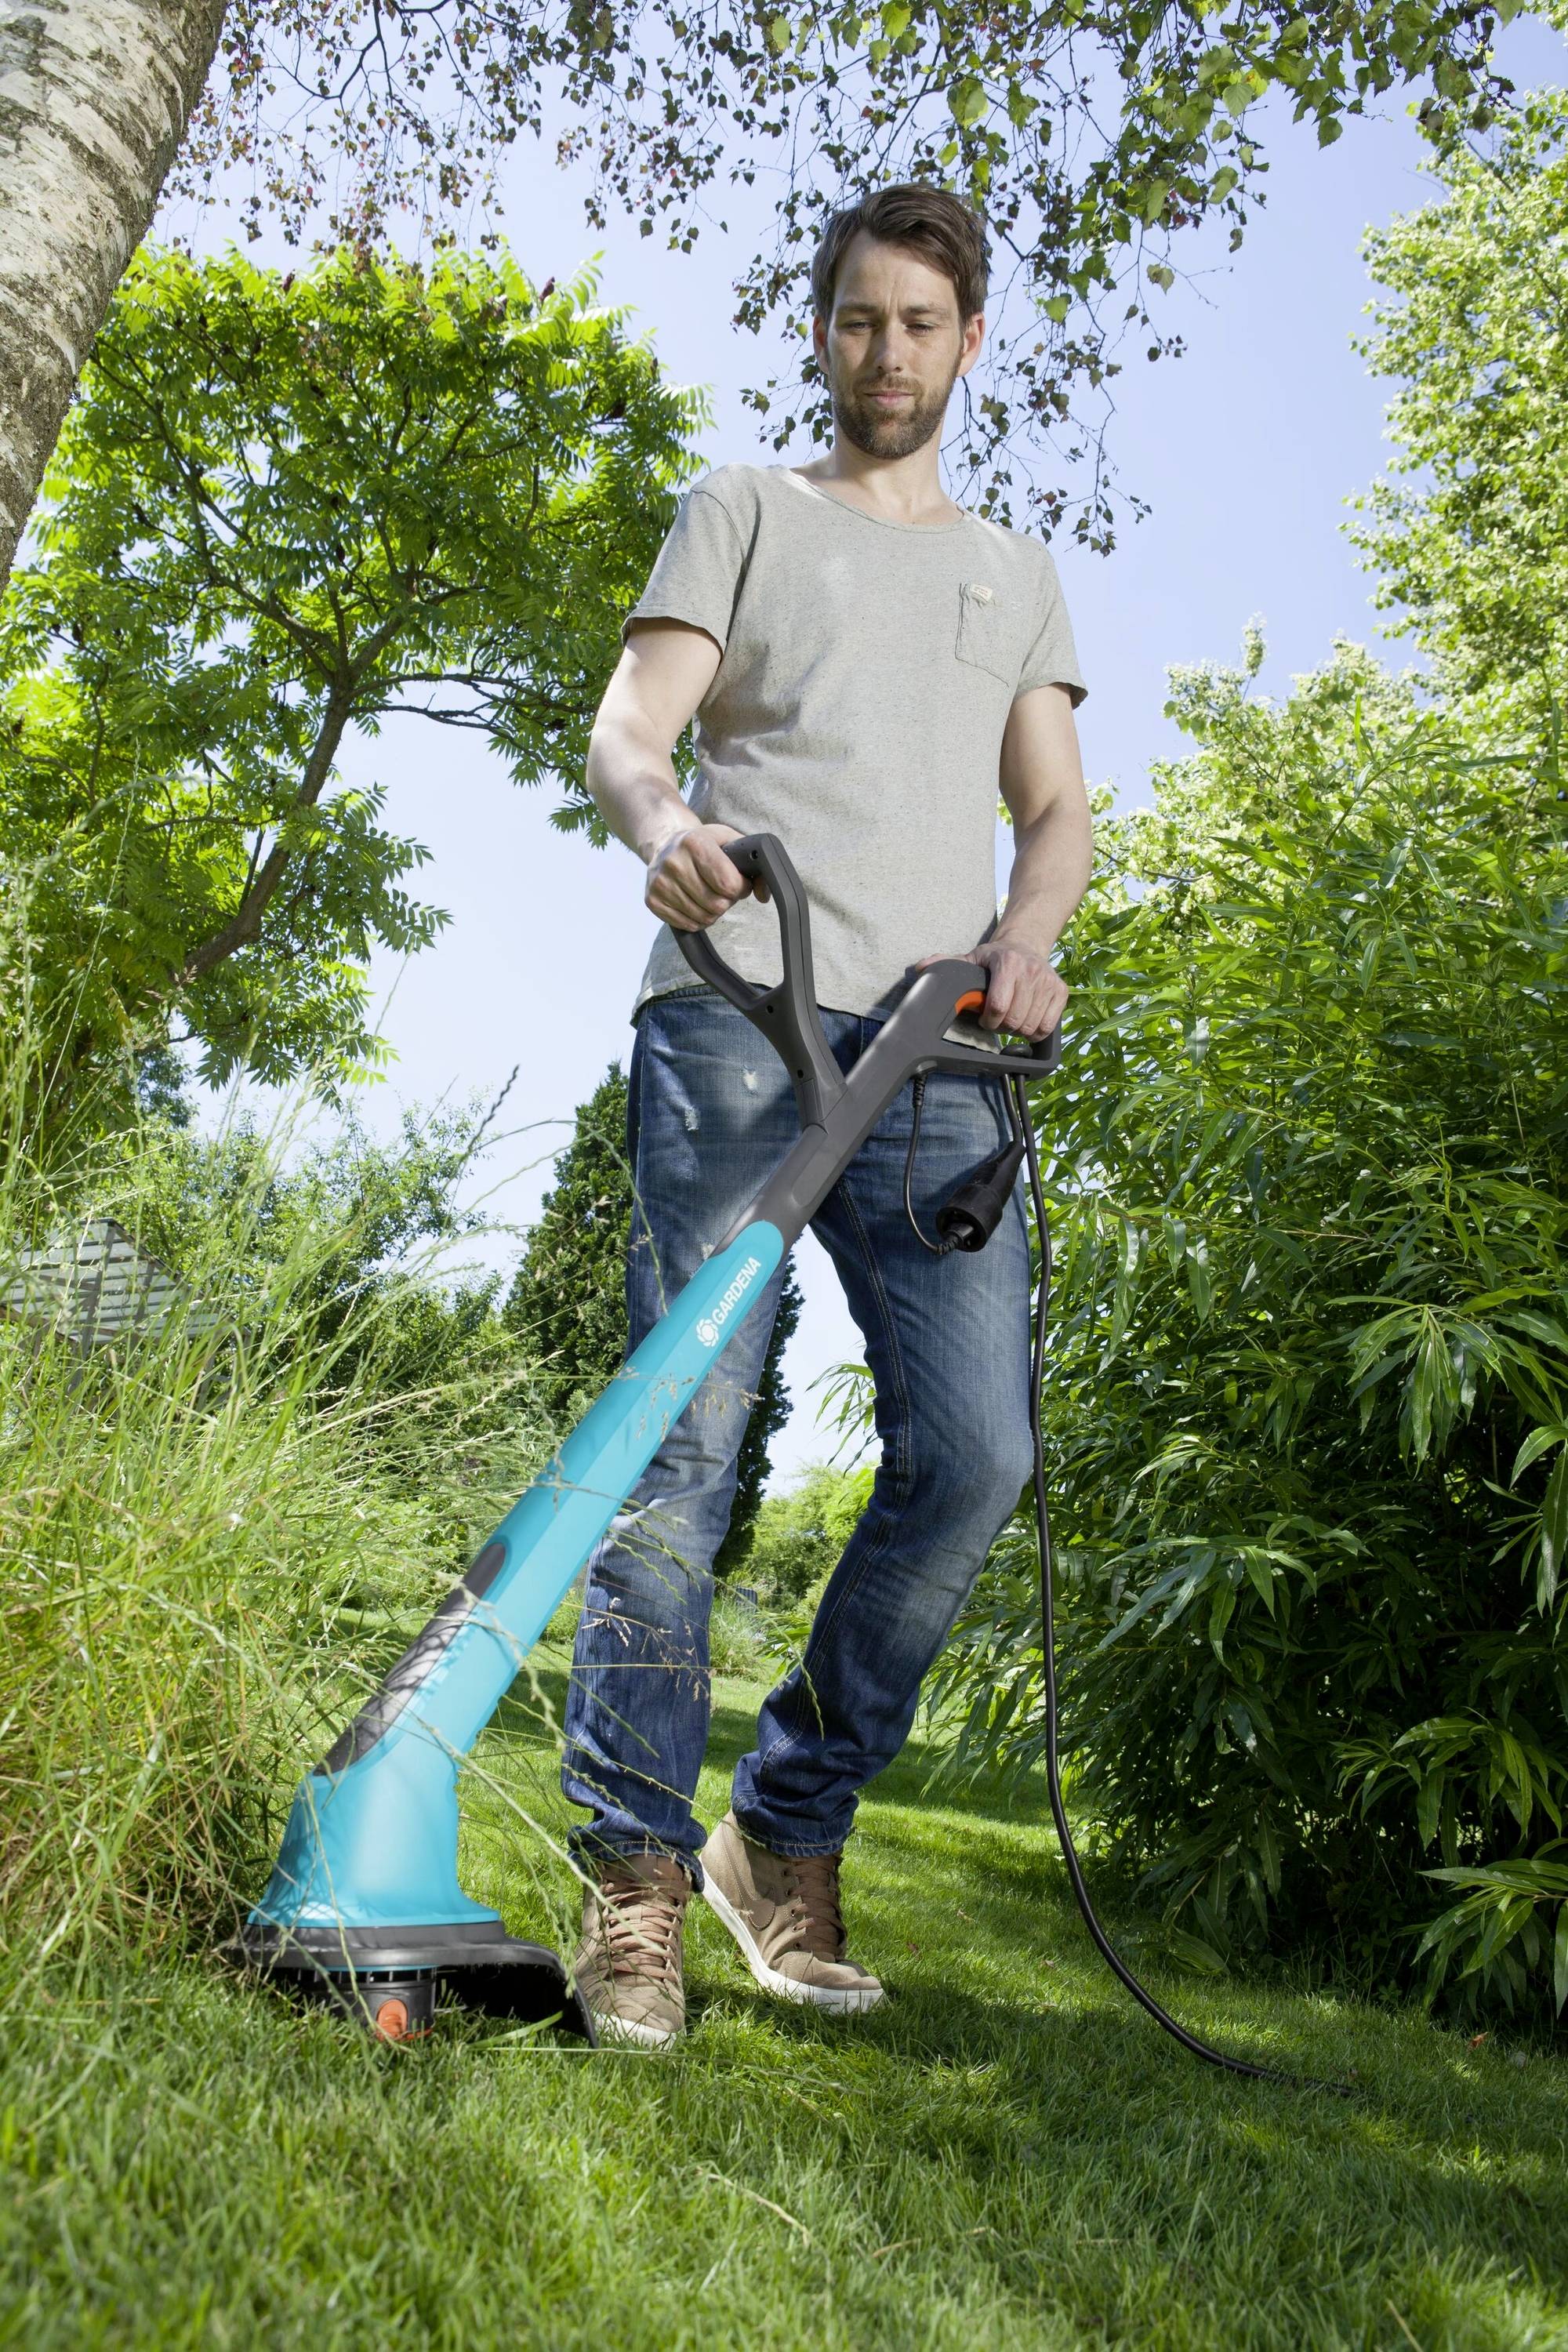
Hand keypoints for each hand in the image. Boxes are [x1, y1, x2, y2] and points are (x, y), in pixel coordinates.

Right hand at [645, 822, 767, 929]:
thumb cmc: (701, 843)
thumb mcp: (729, 841)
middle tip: (723, 889)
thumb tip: (764, 894)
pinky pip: (688, 925)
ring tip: (709, 894)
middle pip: (717, 904)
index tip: (739, 883)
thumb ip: (753, 864)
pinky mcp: (652, 901)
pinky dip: (698, 919)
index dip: (741, 888)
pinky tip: (696, 902)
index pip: (728, 883)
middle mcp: (673, 862)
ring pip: (703, 918)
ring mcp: (660, 884)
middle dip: (727, 900)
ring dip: (713, 911)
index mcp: (694, 843)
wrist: (664, 843)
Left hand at [918, 935, 1065, 1039]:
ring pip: (1031, 1026)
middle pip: (1014, 1020)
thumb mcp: (972, 958)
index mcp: (1007, 963)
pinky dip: (1036, 1031)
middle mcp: (1031, 971)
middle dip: (1002, 1026)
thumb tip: (920, 969)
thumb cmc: (995, 957)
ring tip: (1011, 1019)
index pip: (998, 1006)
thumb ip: (947, 964)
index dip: (988, 1020)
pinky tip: (1027, 1022)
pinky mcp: (1061, 992)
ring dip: (1018, 1030)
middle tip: (997, 1020)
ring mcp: (1048, 982)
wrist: (1026, 944)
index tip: (985, 1018)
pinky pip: (1048, 1026)